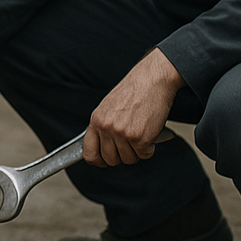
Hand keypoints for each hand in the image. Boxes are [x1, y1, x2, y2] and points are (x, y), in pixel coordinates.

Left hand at [83, 48, 184, 166]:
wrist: (152, 79)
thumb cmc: (134, 91)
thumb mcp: (109, 106)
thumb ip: (103, 126)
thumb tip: (102, 146)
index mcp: (96, 120)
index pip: (88, 153)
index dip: (98, 160)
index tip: (104, 160)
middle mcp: (107, 128)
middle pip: (111, 160)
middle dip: (122, 155)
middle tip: (130, 144)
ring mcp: (123, 134)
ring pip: (129, 160)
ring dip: (138, 151)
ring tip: (141, 133)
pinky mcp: (140, 138)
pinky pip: (145, 155)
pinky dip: (150, 148)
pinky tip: (150, 133)